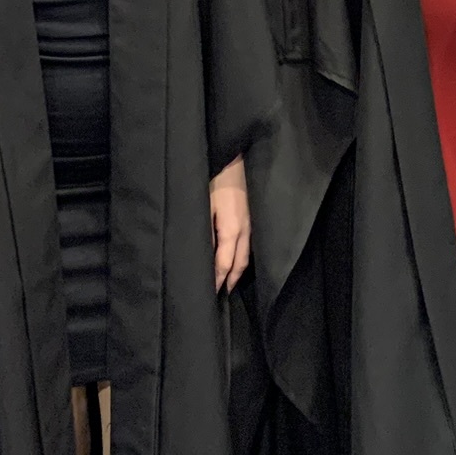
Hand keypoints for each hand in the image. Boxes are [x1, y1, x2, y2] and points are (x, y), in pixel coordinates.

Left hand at [210, 155, 250, 293]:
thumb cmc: (215, 181)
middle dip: (230, 280)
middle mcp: (246, 230)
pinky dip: (242, 257)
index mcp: (232, 229)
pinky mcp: (253, 217)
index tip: (210, 295)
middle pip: (240, 263)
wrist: (234, 159)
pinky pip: (249, 244)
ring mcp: (252, 223)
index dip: (217, 281)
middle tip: (221, 296)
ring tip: (228, 282)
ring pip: (247, 255)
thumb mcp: (203, 207)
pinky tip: (236, 259)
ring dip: (238, 271)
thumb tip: (203, 258)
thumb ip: (204, 234)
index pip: (224, 264)